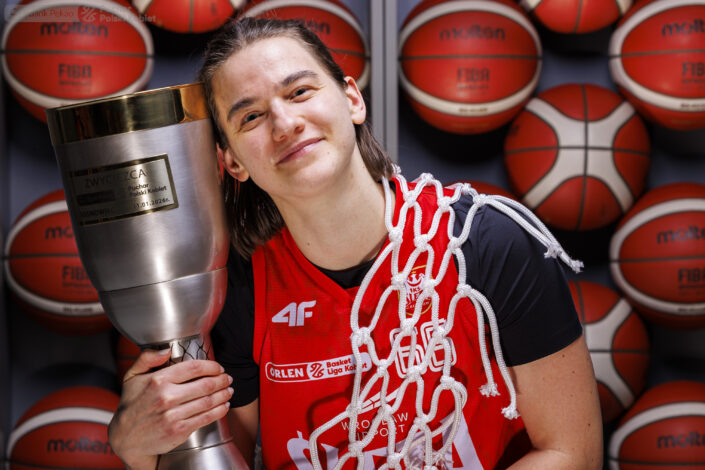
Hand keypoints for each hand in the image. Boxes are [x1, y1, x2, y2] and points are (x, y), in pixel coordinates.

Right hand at [108, 348, 233, 469]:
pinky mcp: (179, 430)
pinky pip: (205, 418)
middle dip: (222, 380)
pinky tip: (224, 406)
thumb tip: (166, 349)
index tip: (218, 367)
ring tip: (229, 390)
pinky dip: (219, 411)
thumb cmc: (131, 404)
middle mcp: (167, 397)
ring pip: (208, 401)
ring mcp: (173, 415)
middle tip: (228, 378)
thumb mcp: (132, 376)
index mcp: (158, 380)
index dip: (211, 366)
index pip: (194, 367)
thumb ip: (147, 358)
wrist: (125, 437)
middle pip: (206, 384)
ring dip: (224, 394)